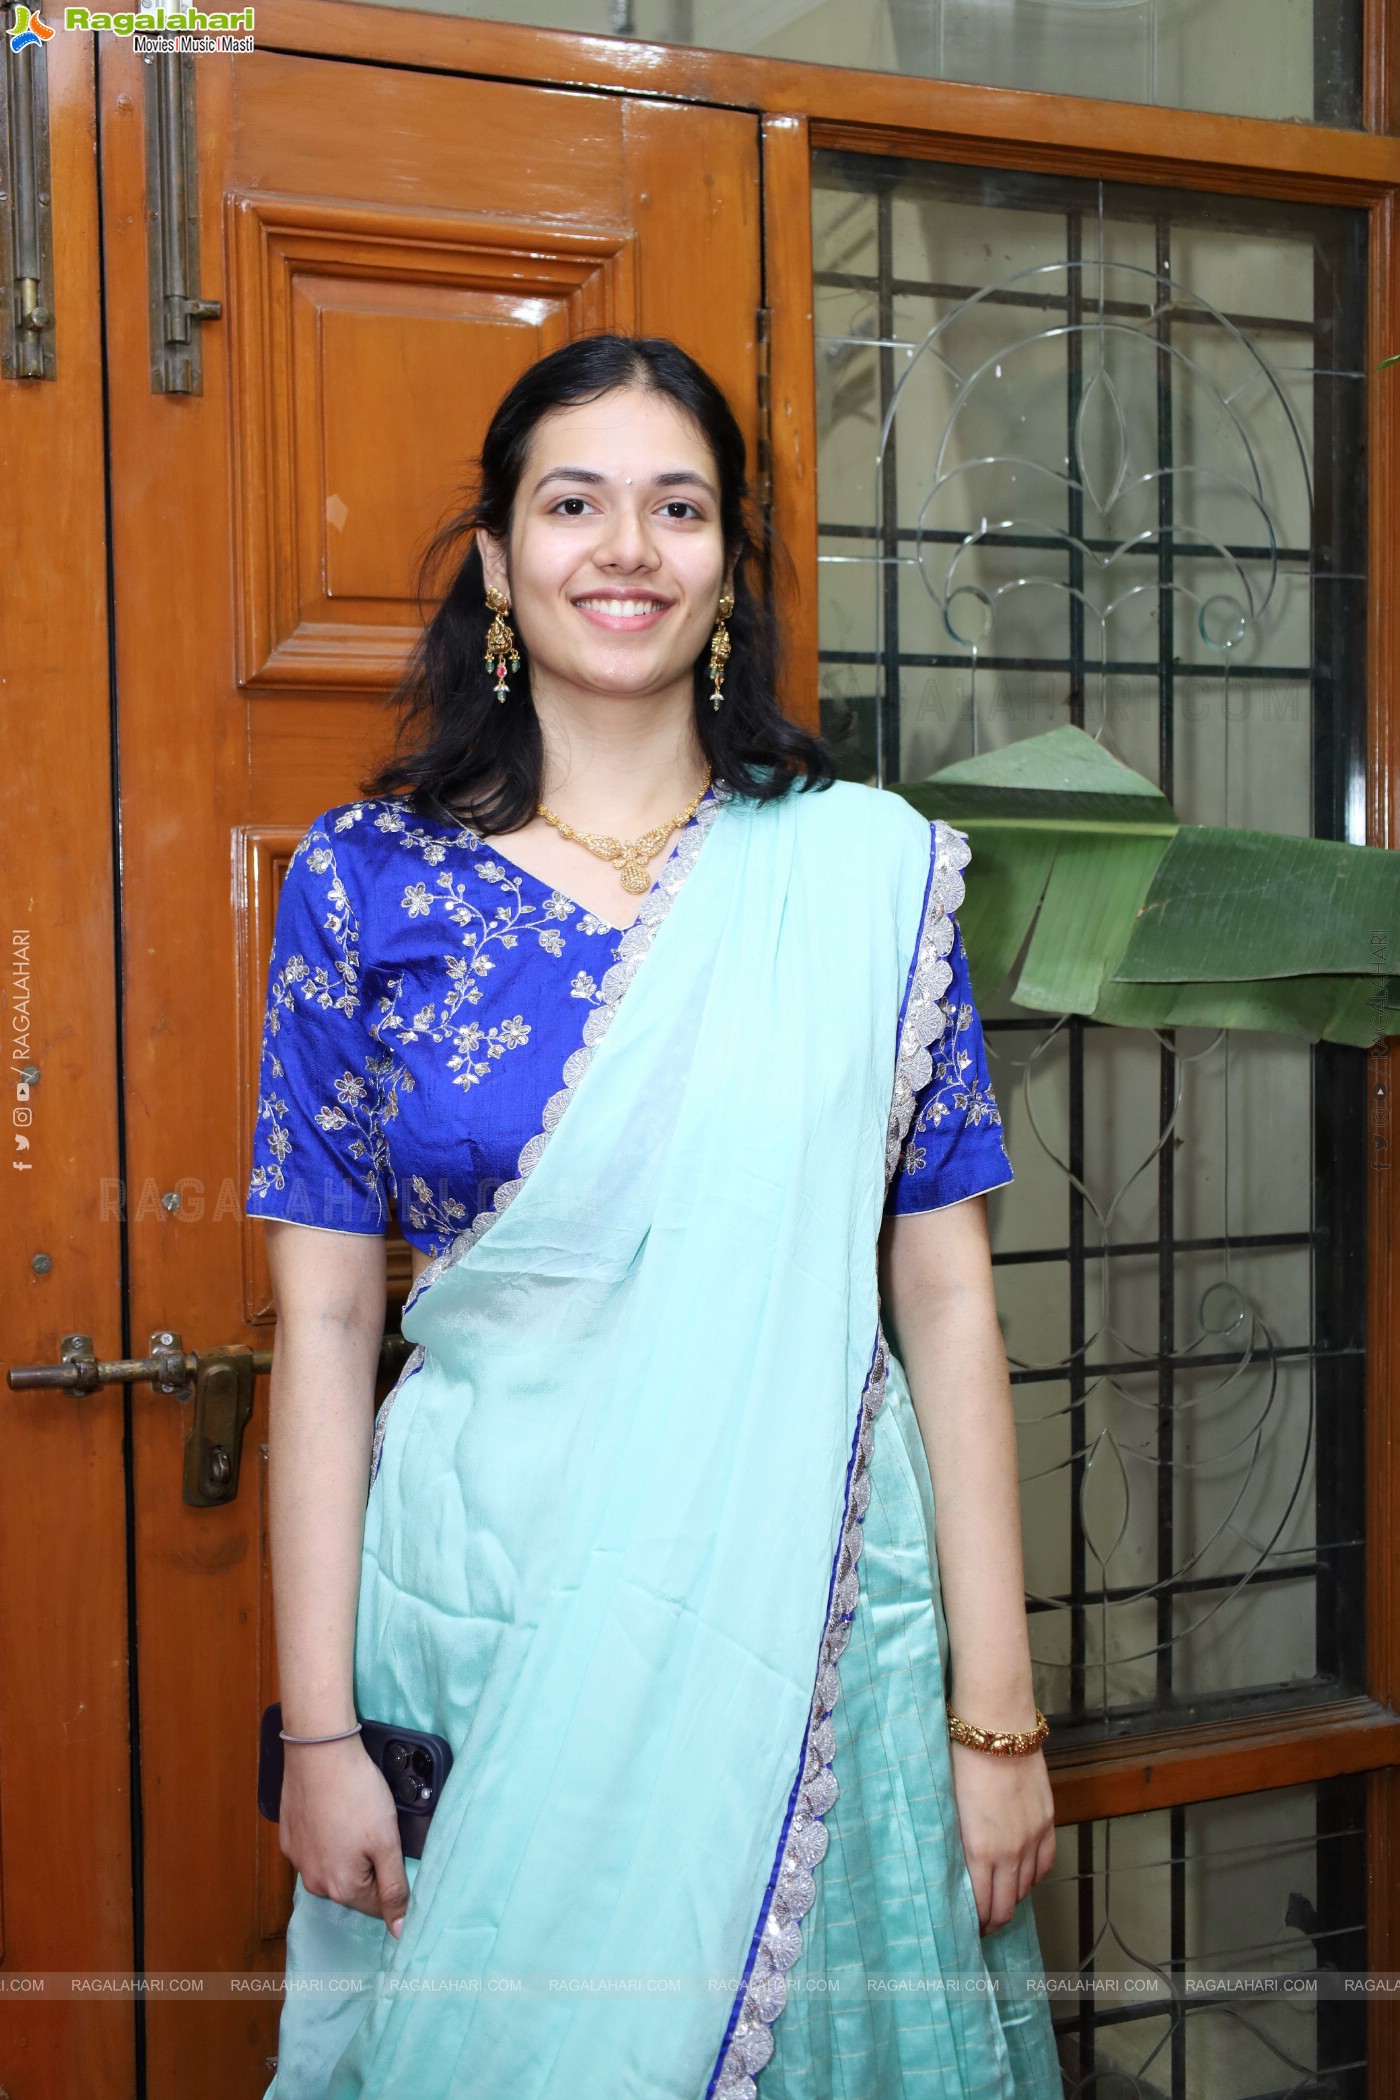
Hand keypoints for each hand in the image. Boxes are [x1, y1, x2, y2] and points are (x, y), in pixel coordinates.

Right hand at [278, 1735, 410, 1938]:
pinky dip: (329, 1837)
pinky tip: (336, 1812)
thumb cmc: (358, 1794)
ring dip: (349, 1851)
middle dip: (370, 1865)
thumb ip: (395, 1888)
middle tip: (377, 1829)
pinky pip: (316, 1848)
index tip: (395, 1851)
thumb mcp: (387, 1842)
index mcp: (341, 1888)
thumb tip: (399, 1931)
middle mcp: (314, 1882)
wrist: (320, 1753)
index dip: (393, 1880)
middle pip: (354, 1887)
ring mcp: (298, 1860)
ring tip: (356, 1817)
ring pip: (334, 1867)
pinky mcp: (289, 1838)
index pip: (377, 1905)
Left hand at [948, 1740, 1055, 1935]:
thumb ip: (958, 1843)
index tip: (969, 1928)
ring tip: (1002, 1900)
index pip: (982, 1905)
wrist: (997, 1729)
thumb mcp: (949, 1808)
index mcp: (979, 1851)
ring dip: (1014, 1898)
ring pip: (1027, 1887)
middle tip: (984, 1925)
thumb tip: (958, 1868)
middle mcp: (1009, 1852)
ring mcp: (1032, 1838)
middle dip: (994, 1921)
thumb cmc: (962, 1762)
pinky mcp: (1047, 1821)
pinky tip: (1024, 1878)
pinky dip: (1034, 1876)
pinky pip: (1045, 1863)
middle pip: (1007, 1905)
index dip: (977, 1923)